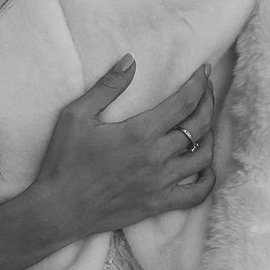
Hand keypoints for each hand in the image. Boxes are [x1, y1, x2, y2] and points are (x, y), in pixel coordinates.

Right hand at [23, 56, 217, 242]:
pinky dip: (209, 179)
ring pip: (204, 156)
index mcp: (141, 132)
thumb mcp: (77, 115)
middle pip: (200, 125)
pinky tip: (205, 166)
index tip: (204, 71)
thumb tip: (130, 60)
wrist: (58, 209)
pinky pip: (197, 194)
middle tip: (207, 89)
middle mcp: (157, 157)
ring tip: (204, 123)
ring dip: (210, 136)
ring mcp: (161, 183)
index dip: (200, 83)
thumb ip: (107, 86)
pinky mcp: (159, 204)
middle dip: (208, 102)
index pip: (185, 102)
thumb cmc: (64, 161)